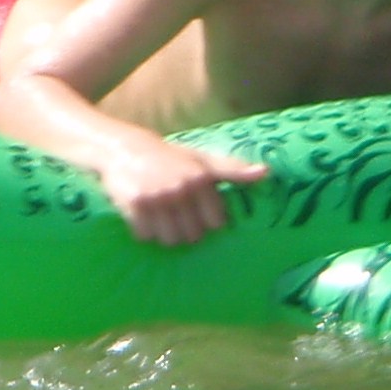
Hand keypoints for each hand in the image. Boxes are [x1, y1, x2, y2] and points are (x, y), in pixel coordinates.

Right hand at [98, 139, 267, 245]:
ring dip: (165, 233)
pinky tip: (143, 213)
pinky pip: (146, 236)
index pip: (216, 224)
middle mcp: (181, 187)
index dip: (205, 220)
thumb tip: (266, 172)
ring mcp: (157, 197)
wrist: (124, 149)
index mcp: (201, 178)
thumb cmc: (170, 158)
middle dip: (185, 228)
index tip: (195, 209)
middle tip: (174, 211)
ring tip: (160, 214)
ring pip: (170, 240)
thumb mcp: (203, 160)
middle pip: (193, 236)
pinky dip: (144, 230)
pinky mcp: (135, 205)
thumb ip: (233, 169)